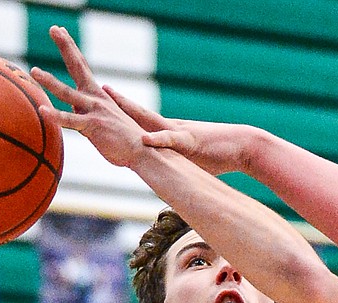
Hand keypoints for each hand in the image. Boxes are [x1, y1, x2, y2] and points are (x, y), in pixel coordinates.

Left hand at [30, 26, 145, 167]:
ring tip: (34, 70)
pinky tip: (42, 110)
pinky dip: (56, 116)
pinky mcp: (93, 126)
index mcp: (98, 95)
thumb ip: (85, 112)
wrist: (143, 151)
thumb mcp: (103, 121)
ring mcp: (94, 111)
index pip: (81, 66)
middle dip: (66, 46)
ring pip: (68, 93)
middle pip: (78, 67)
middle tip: (54, 29)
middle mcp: (96, 98)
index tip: (61, 31)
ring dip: (50, 82)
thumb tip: (71, 109)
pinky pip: (70, 121)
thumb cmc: (124, 140)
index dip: (70, 48)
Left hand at [104, 86, 257, 175]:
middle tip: (93, 89)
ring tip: (109, 98)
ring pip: (149, 119)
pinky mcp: (192, 141)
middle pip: (137, 113)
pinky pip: (172, 139)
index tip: (101, 103)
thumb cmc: (220, 156)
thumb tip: (164, 178)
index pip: (139, 122)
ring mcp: (180, 133)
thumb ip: (175, 165)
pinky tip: (144, 138)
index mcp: (168, 133)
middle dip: (116, 101)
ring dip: (129, 110)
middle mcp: (170, 128)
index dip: (120, 112)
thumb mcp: (190, 162)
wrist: (244, 146)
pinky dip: (158, 139)